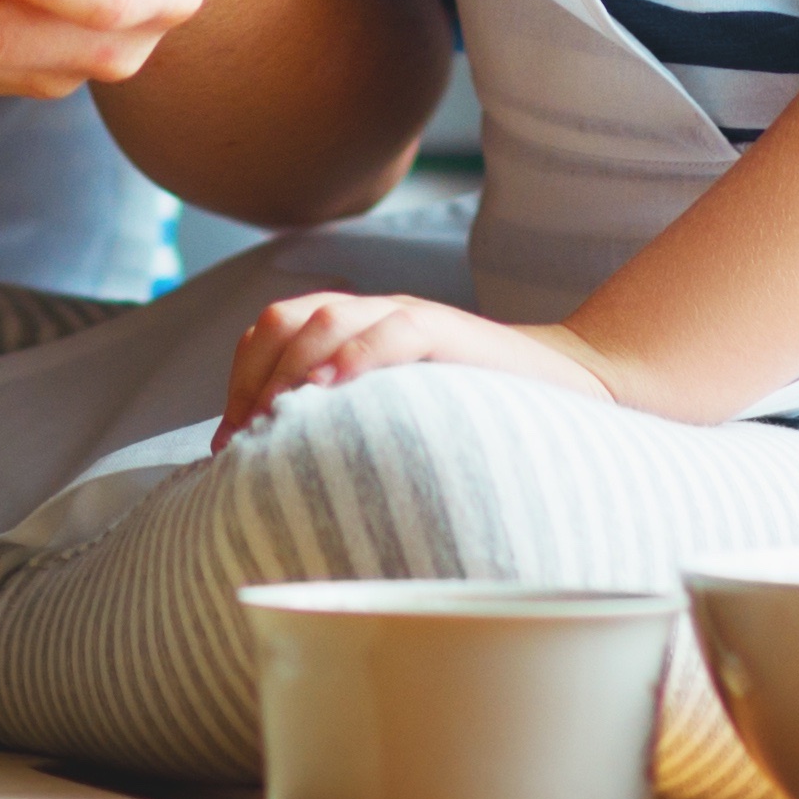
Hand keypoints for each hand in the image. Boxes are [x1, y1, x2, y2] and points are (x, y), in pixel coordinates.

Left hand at [223, 292, 622, 433]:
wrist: (570, 387)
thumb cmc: (475, 416)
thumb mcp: (398, 418)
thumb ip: (349, 428)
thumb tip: (278, 484)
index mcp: (353, 330)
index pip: (272, 330)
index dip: (240, 380)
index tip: (228, 443)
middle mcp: (374, 314)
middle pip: (286, 321)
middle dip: (253, 380)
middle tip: (242, 443)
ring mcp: (411, 317)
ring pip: (327, 318)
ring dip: (289, 371)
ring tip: (271, 424)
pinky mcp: (451, 332)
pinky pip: (395, 330)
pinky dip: (355, 356)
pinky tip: (329, 393)